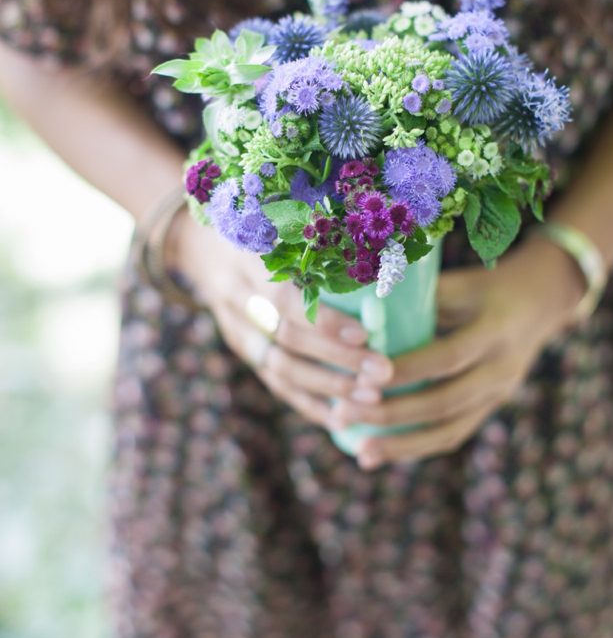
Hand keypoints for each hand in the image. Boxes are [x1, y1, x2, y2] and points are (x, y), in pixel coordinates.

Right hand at [165, 208, 393, 430]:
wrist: (201, 246)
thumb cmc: (259, 224)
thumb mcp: (276, 217)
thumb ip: (317, 235)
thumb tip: (386, 253)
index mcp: (247, 258)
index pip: (282, 297)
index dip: (321, 320)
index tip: (364, 333)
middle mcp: (236, 297)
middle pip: (286, 338)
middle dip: (337, 360)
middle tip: (384, 372)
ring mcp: (236, 329)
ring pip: (279, 368)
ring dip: (328, 388)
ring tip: (372, 399)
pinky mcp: (242, 350)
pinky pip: (274, 383)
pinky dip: (307, 404)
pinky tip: (340, 420)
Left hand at [332, 239, 585, 467]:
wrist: (542, 301)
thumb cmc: (488, 286)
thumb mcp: (461, 283)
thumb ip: (419, 298)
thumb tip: (363, 311)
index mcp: (495, 331)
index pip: (446, 357)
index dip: (406, 371)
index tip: (362, 377)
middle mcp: (501, 369)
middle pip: (444, 402)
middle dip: (392, 413)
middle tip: (345, 414)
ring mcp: (499, 394)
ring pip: (449, 430)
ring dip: (402, 444)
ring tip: (360, 453)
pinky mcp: (491, 408)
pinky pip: (453, 435)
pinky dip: (417, 447)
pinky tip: (382, 453)